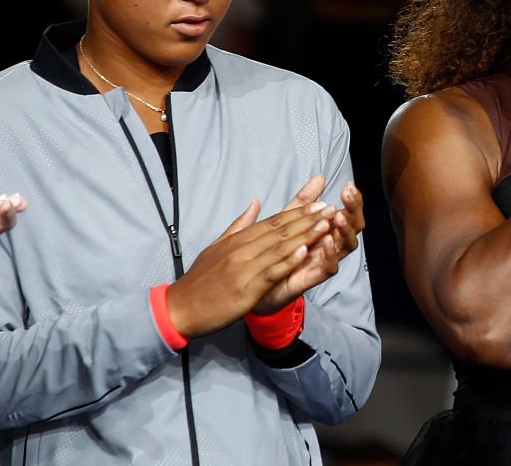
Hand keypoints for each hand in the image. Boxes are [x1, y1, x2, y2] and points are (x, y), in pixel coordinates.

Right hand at [166, 176, 337, 337]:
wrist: (180, 308)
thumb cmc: (200, 280)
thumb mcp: (217, 246)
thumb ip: (239, 225)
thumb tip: (256, 203)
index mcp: (238, 239)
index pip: (273, 222)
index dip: (298, 213)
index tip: (319, 203)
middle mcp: (242, 249)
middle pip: (280, 231)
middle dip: (308, 219)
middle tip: (330, 208)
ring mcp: (244, 268)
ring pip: (279, 248)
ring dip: (305, 235)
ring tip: (326, 224)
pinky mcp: (245, 288)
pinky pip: (271, 272)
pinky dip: (289, 260)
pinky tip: (305, 251)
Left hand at [252, 181, 366, 314]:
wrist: (255, 283)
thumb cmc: (276, 252)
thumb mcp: (288, 220)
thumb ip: (305, 200)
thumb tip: (319, 177)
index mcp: (326, 231)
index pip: (348, 214)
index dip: (352, 201)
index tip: (349, 186)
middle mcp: (328, 246)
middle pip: (353, 228)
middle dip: (353, 212)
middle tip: (347, 197)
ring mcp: (321, 262)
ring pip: (345, 248)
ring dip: (344, 231)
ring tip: (337, 217)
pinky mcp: (310, 278)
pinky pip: (327, 269)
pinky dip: (329, 255)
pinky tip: (325, 241)